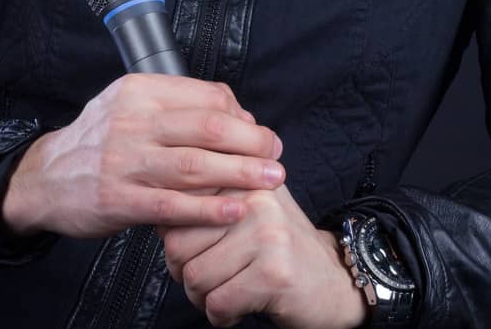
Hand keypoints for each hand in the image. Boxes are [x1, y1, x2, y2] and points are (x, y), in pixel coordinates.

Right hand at [0, 73, 284, 238]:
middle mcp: (131, 120)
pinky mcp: (118, 199)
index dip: (242, 115)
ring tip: (270, 181)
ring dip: (241, 174)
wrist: (44, 176)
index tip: (258, 133)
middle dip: (252, 143)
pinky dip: (208, 208)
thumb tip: (235, 112)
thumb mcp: (127, 104)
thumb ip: (174, 104)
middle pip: (208, 128)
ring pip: (195, 166)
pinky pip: (173, 205)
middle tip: (276, 156)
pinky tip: (234, 210)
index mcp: (137, 90)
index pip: (205, 96)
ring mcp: (124, 161)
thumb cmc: (98, 140)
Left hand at [158, 181, 368, 328]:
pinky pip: (219, 303)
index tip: (194, 250)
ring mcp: (266, 233)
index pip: (176, 204)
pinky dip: (221, 316)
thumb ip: (205, 198)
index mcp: (241, 176)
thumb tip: (154, 203)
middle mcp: (254, 196)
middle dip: (183, 273)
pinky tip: (238, 309)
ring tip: (224, 294)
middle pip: (177, 243)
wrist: (336, 281)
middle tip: (208, 281)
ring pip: (195, 276)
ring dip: (202, 299)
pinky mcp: (274, 272)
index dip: (174, 239)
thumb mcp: (245, 209)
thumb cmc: (278, 249)